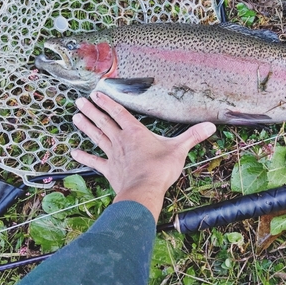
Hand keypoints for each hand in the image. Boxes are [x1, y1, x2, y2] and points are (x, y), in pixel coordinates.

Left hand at [71, 91, 215, 219]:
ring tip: (75, 116)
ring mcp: (113, 155)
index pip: (120, 113)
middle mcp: (121, 140)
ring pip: (97, 137)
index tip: (96, 93)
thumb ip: (193, 136)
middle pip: (104, 122)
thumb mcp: (179, 149)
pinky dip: (84, 158)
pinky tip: (74, 153)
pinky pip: (94, 162)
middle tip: (79, 100)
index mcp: (136, 132)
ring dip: (86, 126)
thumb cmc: (160, 169)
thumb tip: (211, 126)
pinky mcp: (109, 170)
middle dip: (92, 110)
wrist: (144, 191)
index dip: (108, 102)